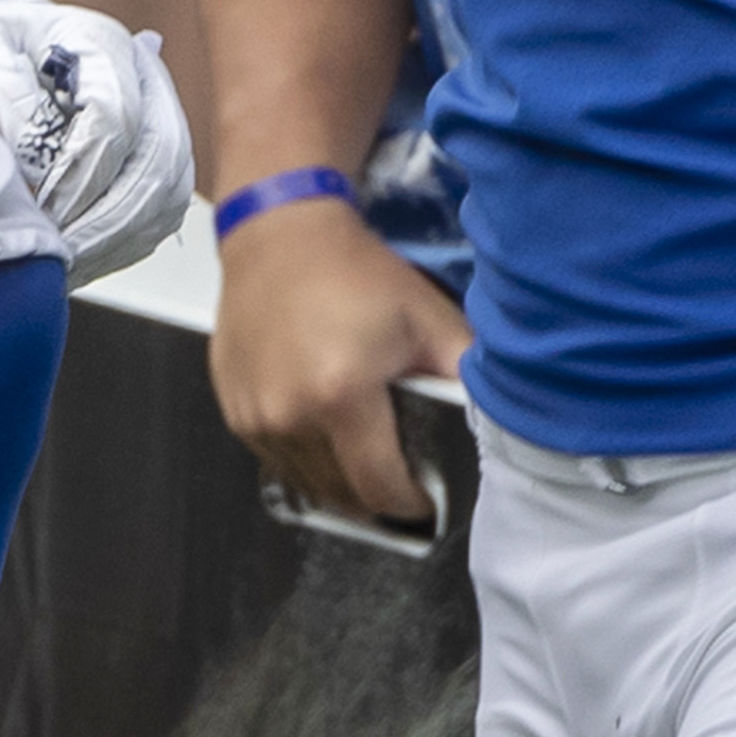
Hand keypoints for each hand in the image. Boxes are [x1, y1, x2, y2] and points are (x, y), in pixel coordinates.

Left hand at [0, 0, 196, 280]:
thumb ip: (3, 101)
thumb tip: (39, 171)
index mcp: (106, 46)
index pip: (115, 119)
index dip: (80, 172)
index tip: (39, 208)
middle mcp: (148, 85)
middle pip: (158, 162)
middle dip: (105, 217)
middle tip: (55, 250)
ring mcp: (161, 128)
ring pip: (167, 197)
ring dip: (115, 240)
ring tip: (63, 263)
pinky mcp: (157, 172)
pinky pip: (157, 220)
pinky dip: (119, 248)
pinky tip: (75, 261)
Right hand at [209, 195, 468, 530]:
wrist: (279, 234)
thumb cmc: (355, 273)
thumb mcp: (429, 319)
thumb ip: (468, 378)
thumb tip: (501, 427)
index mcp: (340, 397)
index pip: (380, 490)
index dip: (412, 503)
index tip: (427, 494)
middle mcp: (289, 415)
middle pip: (342, 495)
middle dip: (377, 496)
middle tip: (400, 472)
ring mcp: (254, 415)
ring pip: (307, 482)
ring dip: (339, 480)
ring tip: (363, 450)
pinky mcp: (234, 407)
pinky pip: (277, 457)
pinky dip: (305, 456)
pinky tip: (324, 424)